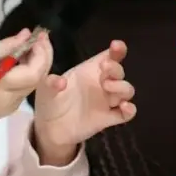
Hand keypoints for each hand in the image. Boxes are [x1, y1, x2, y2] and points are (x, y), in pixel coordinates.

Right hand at [0, 29, 50, 156]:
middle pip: (38, 78)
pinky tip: (19, 63)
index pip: (35, 71)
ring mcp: (12, 107)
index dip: (42, 53)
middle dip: (43, 56)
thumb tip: (27, 35)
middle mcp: (13, 99)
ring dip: (37, 65)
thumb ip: (6, 46)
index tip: (39, 36)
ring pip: (33, 84)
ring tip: (29, 47)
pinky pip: (25, 89)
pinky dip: (27, 74)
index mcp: (3, 86)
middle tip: (39, 38)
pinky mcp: (9, 109)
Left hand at [33, 40, 136, 164]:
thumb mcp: (45, 89)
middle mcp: (102, 83)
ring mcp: (107, 101)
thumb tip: (60, 81)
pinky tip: (125, 107)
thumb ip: (51, 83)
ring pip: (126, 91)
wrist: (48, 129)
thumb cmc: (50, 101)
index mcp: (90, 70)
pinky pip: (125, 114)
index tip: (116, 46)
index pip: (110, 56)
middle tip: (104, 69)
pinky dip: (129, 110)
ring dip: (121, 87)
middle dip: (115, 68)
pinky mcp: (108, 119)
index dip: (117, 50)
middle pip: (119, 71)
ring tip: (107, 87)